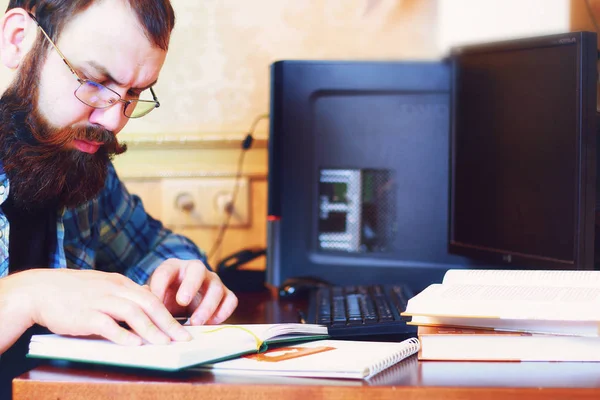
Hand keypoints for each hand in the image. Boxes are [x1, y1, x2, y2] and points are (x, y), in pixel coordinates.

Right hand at [15, 269, 191, 345]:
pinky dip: (122, 335)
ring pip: (132, 313)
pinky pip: (107, 325)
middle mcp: (114, 289)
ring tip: (164, 344)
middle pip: (148, 305)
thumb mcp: (103, 286)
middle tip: (182, 338)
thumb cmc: (72, 291)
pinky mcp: (85, 314)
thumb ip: (124, 295)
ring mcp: (100, 300)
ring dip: (151, 330)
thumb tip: (145, 305)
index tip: (182, 328)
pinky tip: (134, 345)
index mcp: (120, 283)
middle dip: (168, 323)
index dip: (169, 314)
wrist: (39, 290)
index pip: (152, 298)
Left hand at [149, 259, 237, 324]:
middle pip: (197, 270)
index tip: (155, 301)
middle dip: (190, 285)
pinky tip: (210, 323)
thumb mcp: (154, 298)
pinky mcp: (225, 294)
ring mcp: (213, 281)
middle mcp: (196, 270)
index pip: (165, 271)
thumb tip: (143, 312)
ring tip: (195, 322)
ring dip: (206, 306)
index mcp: (173, 267)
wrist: (183, 301)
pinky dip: (223, 312)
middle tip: (182, 301)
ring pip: (216, 287)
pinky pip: (230, 300)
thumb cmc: (166, 298)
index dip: (159, 286)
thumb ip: (149, 301)